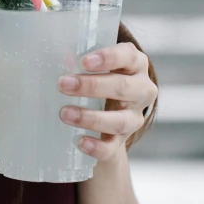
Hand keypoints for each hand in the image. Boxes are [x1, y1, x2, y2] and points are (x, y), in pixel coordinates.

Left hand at [56, 42, 157, 160]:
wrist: (111, 112)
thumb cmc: (99, 77)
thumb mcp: (94, 66)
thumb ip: (78, 62)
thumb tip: (61, 60)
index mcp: (135, 64)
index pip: (128, 56)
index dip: (108, 58)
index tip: (84, 61)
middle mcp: (141, 90)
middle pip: (123, 87)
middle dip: (91, 86)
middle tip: (63, 84)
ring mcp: (134, 117)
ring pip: (120, 120)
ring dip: (91, 118)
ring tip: (65, 114)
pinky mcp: (123, 140)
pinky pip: (113, 147)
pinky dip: (97, 146)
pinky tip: (80, 141)